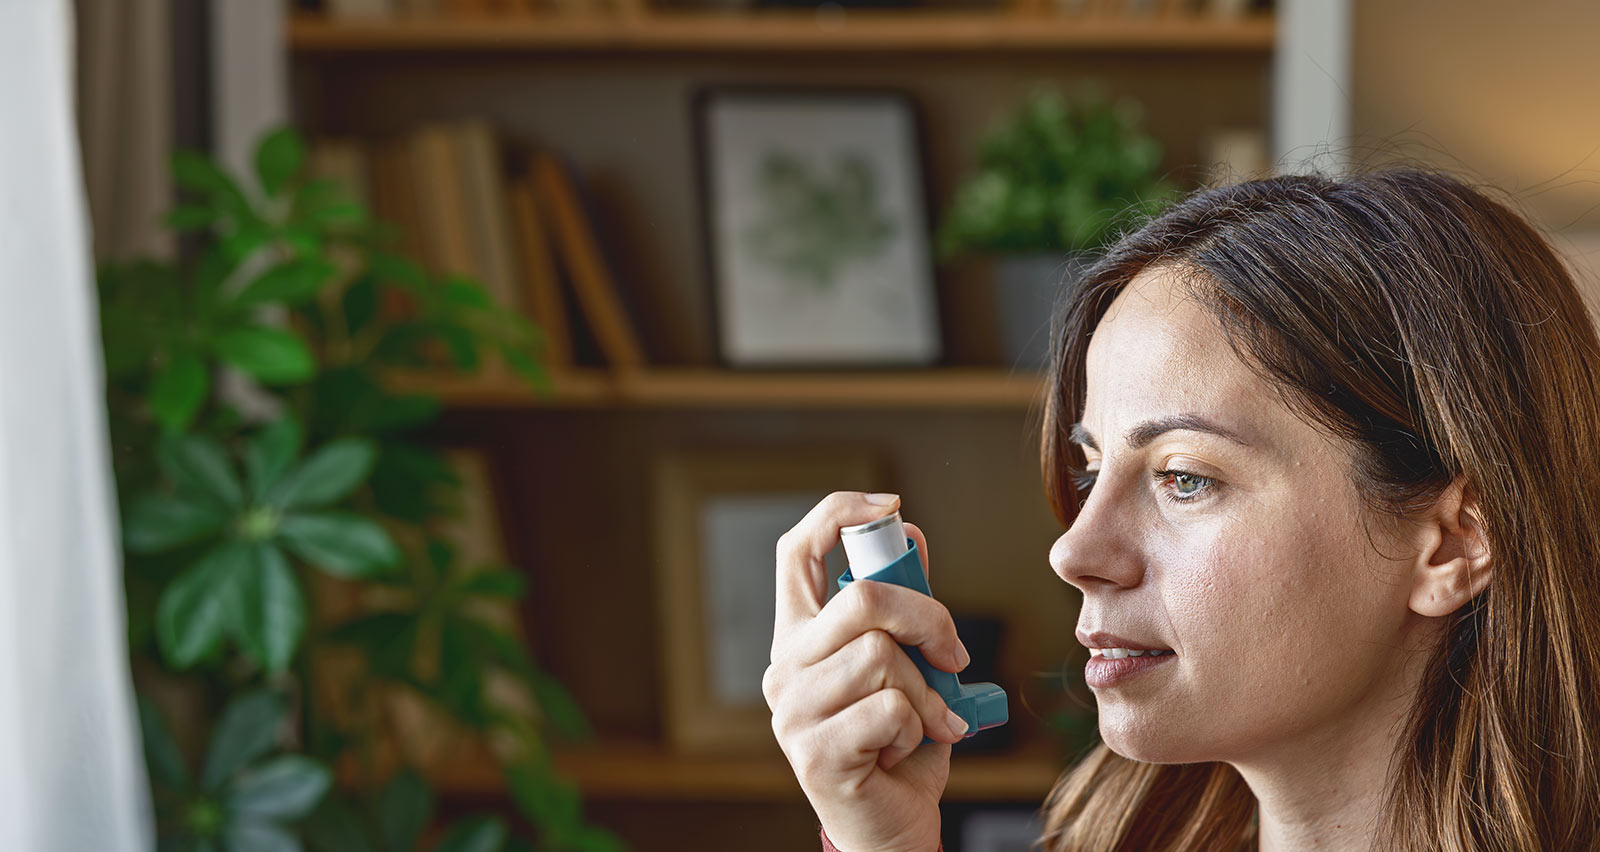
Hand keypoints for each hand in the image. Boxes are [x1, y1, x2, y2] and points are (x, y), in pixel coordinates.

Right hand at [764, 492, 969, 851]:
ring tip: (928, 722)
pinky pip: (891, 709)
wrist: (892, 829)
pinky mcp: (814, 753)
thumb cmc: (899, 744)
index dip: (838, 514)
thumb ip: (901, 608)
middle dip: (929, 617)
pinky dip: (920, 729)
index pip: (795, 551)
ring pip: (882, 656)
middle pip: (861, 599)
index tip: (890, 508)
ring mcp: (791, 711)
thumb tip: (910, 535)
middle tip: (954, 654)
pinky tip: (906, 751)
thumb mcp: (905, 665)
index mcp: (798, 636)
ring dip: (926, 691)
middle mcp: (782, 668)